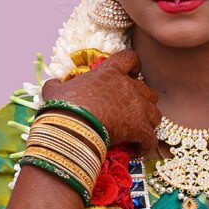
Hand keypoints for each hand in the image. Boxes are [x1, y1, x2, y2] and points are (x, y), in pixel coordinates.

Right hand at [42, 49, 160, 154]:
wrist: (73, 127)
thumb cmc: (63, 106)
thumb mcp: (54, 91)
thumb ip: (56, 85)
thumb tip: (52, 83)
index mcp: (110, 72)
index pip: (130, 58)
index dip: (134, 65)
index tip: (133, 72)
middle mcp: (128, 86)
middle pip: (148, 90)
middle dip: (143, 100)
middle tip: (132, 111)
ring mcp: (138, 107)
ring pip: (155, 113)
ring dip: (148, 122)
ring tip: (137, 132)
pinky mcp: (141, 129)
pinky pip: (151, 138)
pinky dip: (146, 144)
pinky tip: (138, 150)